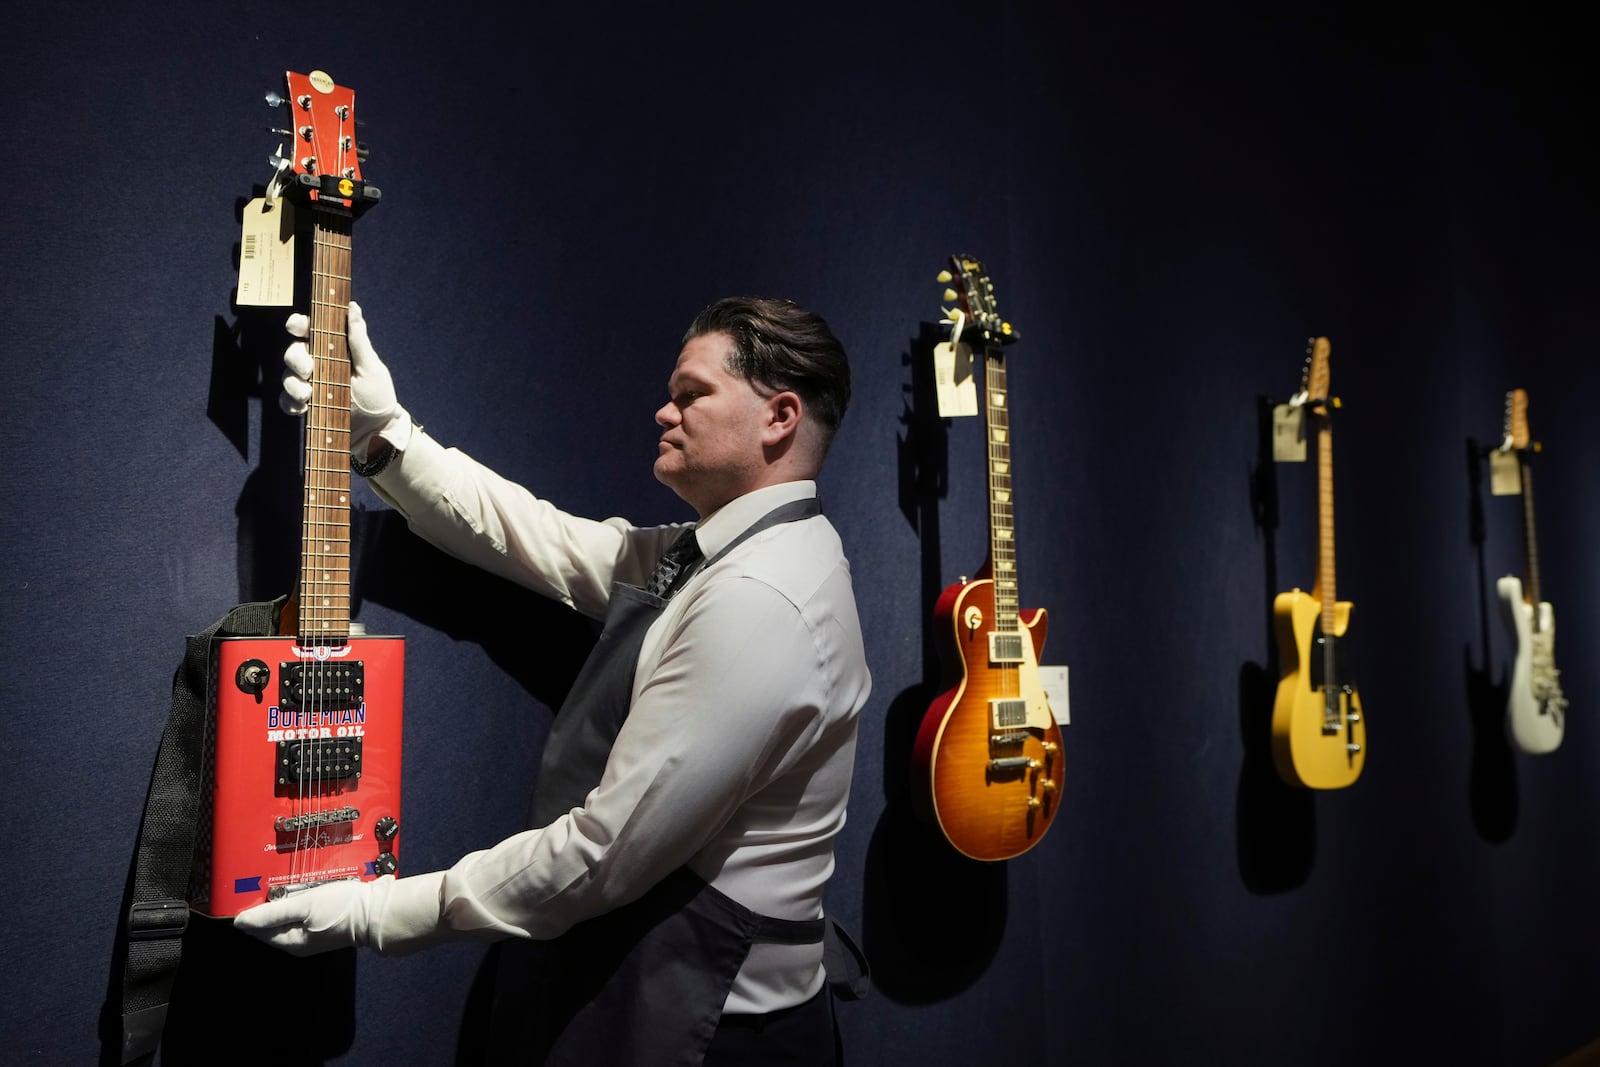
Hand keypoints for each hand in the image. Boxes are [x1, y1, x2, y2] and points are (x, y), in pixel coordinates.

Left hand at [233, 877, 381, 956]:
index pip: (257, 928)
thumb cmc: (343, 908)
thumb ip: (271, 914)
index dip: (251, 909)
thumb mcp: (303, 905)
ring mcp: (311, 935)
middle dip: (269, 904)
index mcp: (289, 942)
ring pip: (287, 917)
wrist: (377, 911)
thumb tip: (241, 921)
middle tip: (272, 884)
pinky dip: (299, 902)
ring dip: (285, 901)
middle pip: (271, 923)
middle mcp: (298, 943)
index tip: (251, 890)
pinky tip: (306, 890)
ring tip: (290, 885)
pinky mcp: (322, 926)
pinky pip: (302, 914)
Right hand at [280, 300, 409, 458]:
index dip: (299, 324)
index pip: (309, 329)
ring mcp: (309, 384)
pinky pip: (286, 401)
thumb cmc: (378, 395)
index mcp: (332, 348)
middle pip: (293, 351)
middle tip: (309, 370)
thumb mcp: (371, 367)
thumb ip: (358, 340)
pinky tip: (303, 408)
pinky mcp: (304, 405)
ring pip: (287, 376)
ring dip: (294, 384)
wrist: (377, 431)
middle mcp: (317, 363)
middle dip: (296, 358)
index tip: (298, 326)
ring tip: (309, 395)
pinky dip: (291, 404)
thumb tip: (352, 307)